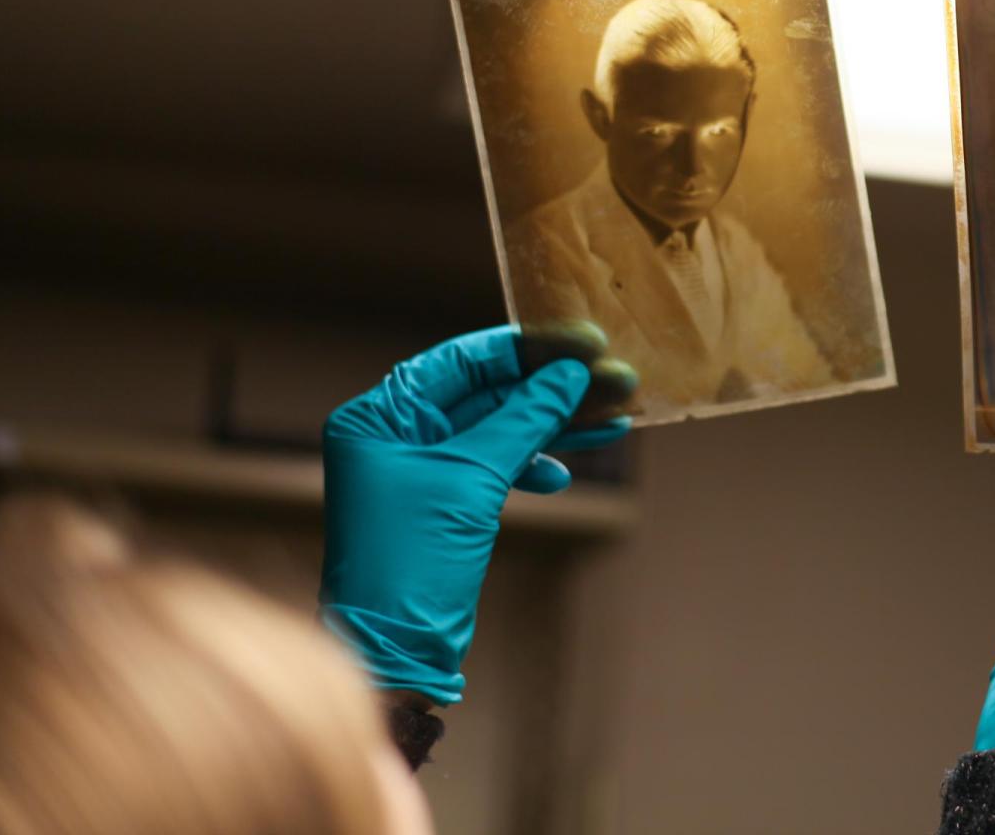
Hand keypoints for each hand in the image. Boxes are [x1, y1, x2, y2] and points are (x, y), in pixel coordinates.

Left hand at [319, 324, 631, 704]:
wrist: (396, 649)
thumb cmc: (413, 560)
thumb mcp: (473, 479)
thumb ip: (523, 419)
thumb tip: (571, 374)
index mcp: (379, 416)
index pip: (463, 360)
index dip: (529, 351)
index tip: (586, 345)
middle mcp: (393, 434)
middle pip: (487, 392)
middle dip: (552, 390)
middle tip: (615, 381)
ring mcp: (418, 469)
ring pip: (499, 429)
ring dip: (554, 426)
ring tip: (614, 420)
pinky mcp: (443, 502)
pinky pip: (496, 465)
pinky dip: (532, 464)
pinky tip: (565, 472)